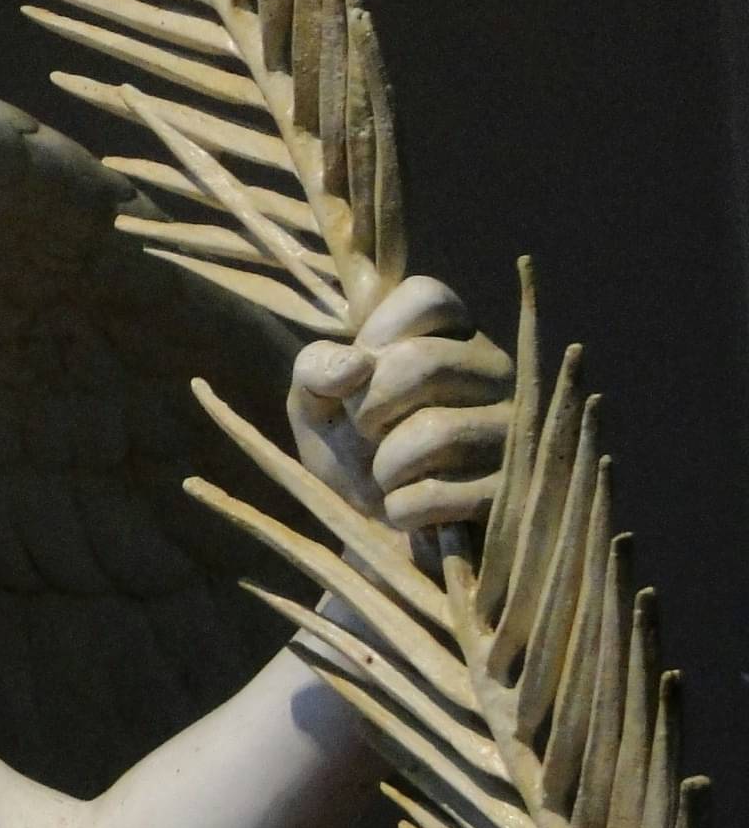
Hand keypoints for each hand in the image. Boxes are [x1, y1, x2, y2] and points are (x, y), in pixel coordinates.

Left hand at [285, 275, 513, 533]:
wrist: (369, 531)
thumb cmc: (348, 451)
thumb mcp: (314, 401)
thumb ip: (315, 367)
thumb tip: (356, 365)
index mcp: (453, 337)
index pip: (426, 296)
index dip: (376, 335)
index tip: (359, 373)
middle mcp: (496, 372)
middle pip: (424, 363)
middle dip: (369, 407)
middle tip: (367, 431)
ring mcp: (514, 430)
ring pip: (438, 432)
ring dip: (386, 466)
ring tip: (387, 474)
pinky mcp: (514, 490)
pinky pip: (446, 493)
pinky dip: (404, 508)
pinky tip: (405, 509)